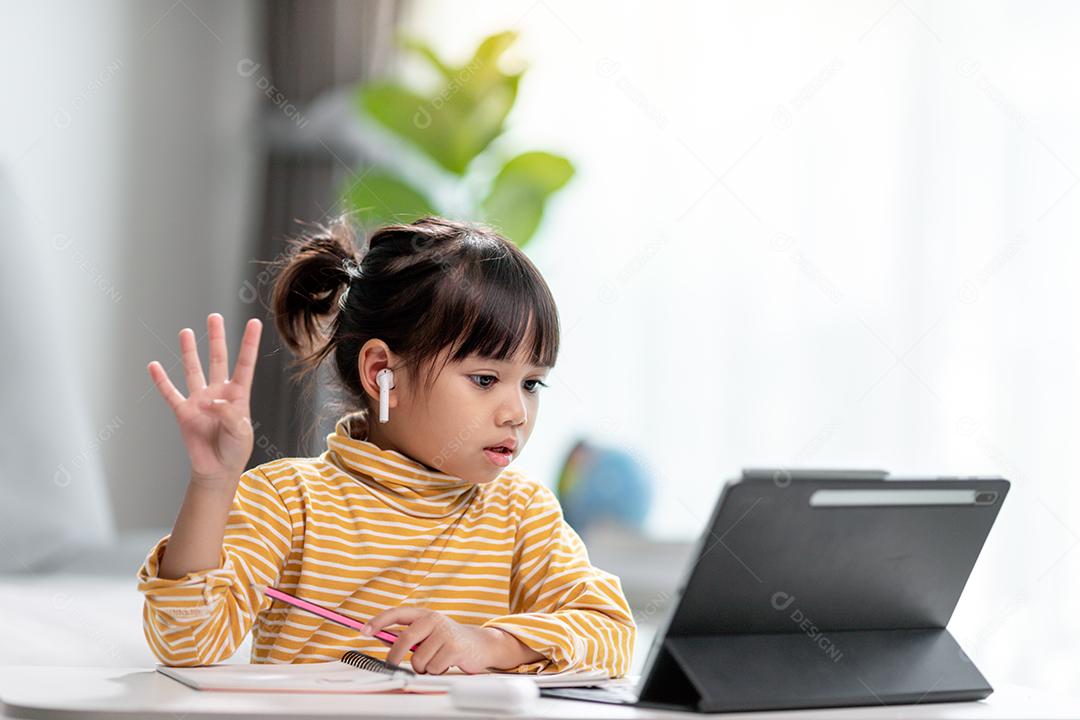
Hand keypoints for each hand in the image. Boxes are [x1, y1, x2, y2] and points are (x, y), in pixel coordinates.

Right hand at [147, 313, 262, 490]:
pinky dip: (161, 380)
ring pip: (193, 370)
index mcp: (238, 395)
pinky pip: (170, 393)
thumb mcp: (240, 432)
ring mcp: (199, 401)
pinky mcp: (183, 413)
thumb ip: (228, 413)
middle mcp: (218, 392)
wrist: (217, 470)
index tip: (254, 322)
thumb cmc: (234, 450)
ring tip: (186, 331)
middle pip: (217, 359)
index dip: (249, 343)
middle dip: (216, 338)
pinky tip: (154, 366)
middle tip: (214, 317)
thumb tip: (208, 401)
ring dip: (189, 352)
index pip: (245, 364)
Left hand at [363, 607, 542, 674]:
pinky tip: (445, 664)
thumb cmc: (449, 640)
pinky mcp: (454, 647)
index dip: (379, 621)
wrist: (480, 644)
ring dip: (423, 667)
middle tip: (391, 665)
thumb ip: (409, 636)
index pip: (397, 614)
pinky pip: (433, 667)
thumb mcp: (429, 634)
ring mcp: (444, 633)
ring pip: (418, 659)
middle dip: (394, 656)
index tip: (364, 630)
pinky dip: (436, 671)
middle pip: (404, 639)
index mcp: (424, 615)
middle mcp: (434, 620)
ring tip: (434, 662)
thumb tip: (383, 640)